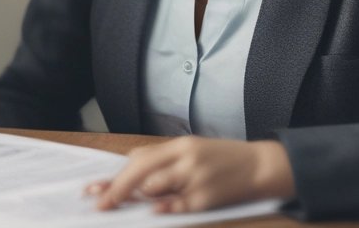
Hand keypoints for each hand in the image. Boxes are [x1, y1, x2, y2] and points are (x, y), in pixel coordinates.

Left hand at [86, 137, 295, 213]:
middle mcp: (185, 159)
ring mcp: (196, 178)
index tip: (97, 190)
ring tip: (120, 208)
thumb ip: (164, 159)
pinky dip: (165, 209)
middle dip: (118, 189)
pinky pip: (181, 205)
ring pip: (157, 187)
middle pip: (142, 171)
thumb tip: (133, 168)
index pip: (140, 159)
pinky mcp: (208, 198)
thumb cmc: (223, 159)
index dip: (117, 176)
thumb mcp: (192, 149)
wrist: (261, 166)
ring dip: (138, 199)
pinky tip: (152, 213)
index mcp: (179, 146)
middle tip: (101, 204)